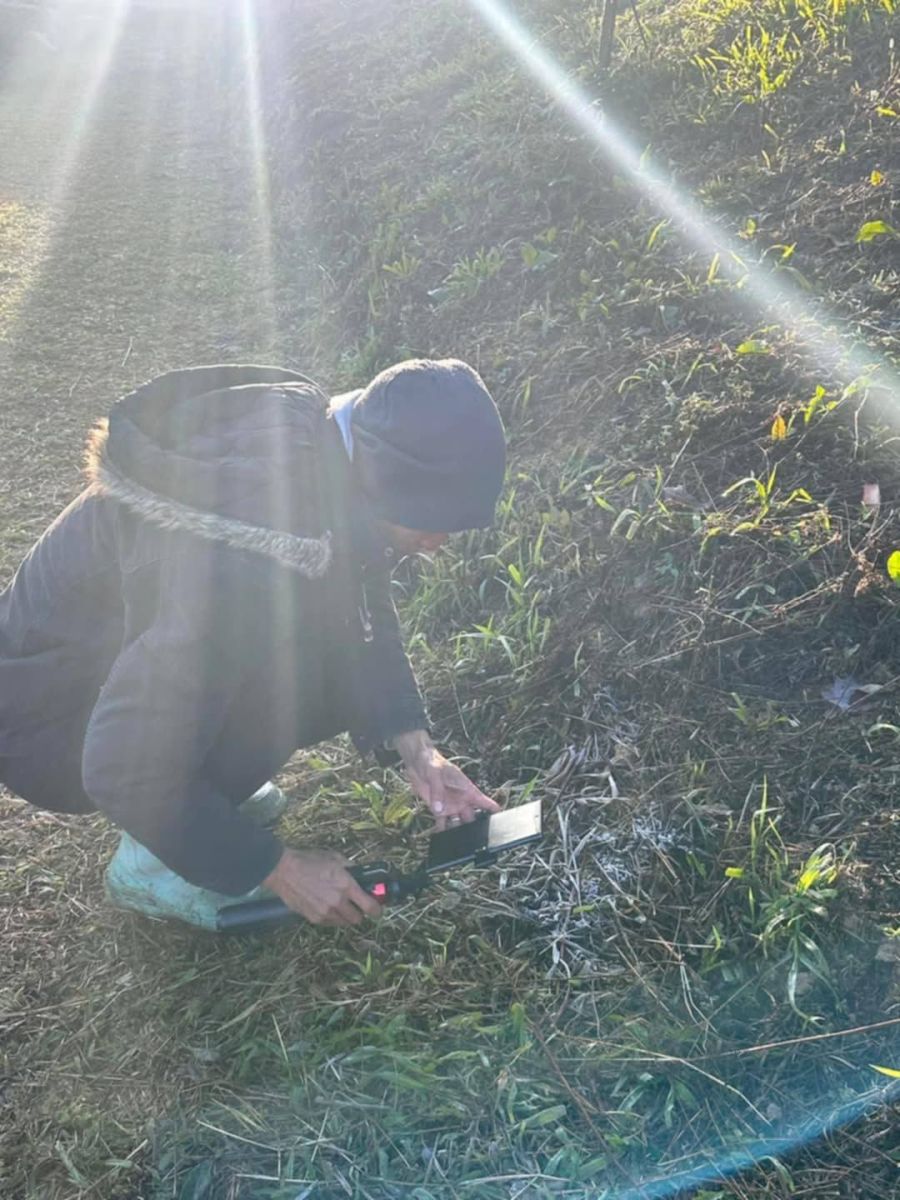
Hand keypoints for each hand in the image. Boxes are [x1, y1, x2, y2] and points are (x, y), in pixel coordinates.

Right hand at [262, 848, 382, 925]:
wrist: (284, 870)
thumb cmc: (308, 861)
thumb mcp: (335, 858)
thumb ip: (350, 868)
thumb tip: (360, 874)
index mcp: (346, 885)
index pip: (370, 906)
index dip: (377, 910)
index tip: (377, 909)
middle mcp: (338, 901)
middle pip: (358, 919)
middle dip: (360, 913)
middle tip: (356, 905)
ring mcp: (325, 912)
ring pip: (344, 923)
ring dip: (345, 916)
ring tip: (339, 905)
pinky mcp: (314, 918)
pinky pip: (330, 923)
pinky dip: (332, 918)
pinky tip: (327, 906)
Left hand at [391, 730, 501, 830]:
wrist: (417, 763)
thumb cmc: (432, 762)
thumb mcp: (436, 774)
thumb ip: (438, 792)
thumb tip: (440, 810)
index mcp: (466, 789)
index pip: (483, 801)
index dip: (492, 810)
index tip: (500, 819)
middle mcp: (461, 800)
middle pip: (472, 818)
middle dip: (475, 829)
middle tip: (474, 840)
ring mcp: (450, 806)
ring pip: (458, 823)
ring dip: (458, 832)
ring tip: (459, 844)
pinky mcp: (438, 809)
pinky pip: (442, 823)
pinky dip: (442, 831)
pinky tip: (442, 841)